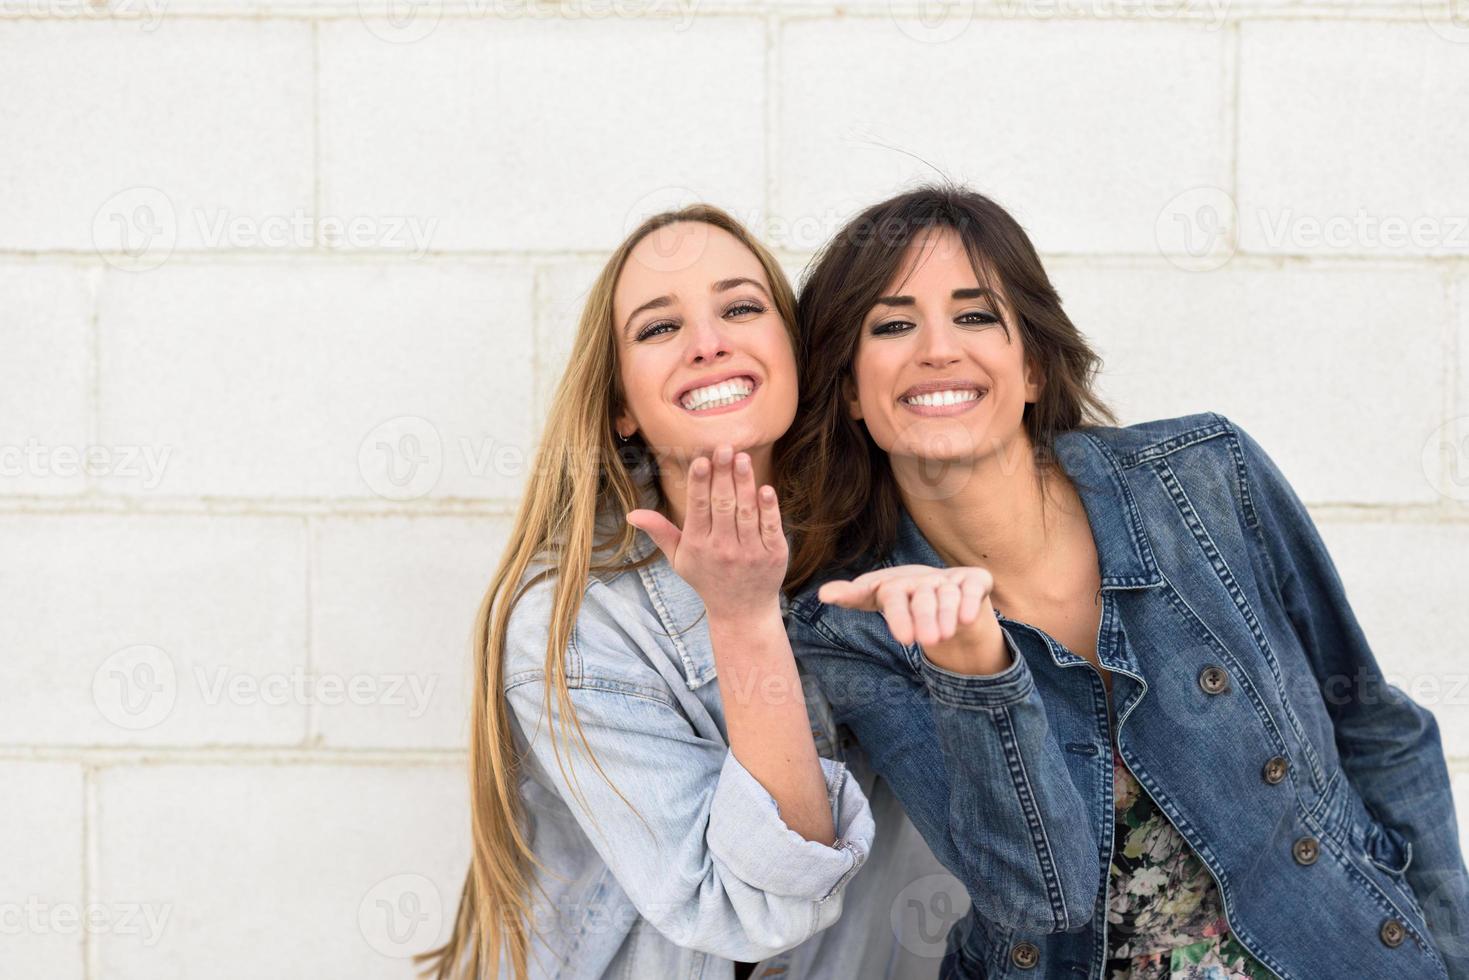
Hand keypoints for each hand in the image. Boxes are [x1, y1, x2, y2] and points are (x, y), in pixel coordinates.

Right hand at [626, 445, 786, 621]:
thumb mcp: (679, 559)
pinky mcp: (773, 555)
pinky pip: (771, 527)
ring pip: (746, 511)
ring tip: (743, 458)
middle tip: (725, 447)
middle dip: (723, 475)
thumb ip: (660, 532)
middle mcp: (722, 549)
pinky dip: (768, 508)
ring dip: (745, 483)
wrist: (742, 612)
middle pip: (722, 505)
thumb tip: (631, 514)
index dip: (700, 483)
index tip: (701, 460)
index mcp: (698, 546)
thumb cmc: (707, 579)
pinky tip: (765, 488)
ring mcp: (750, 552)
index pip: (698, 509)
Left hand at [818, 564, 1009, 674]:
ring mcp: (948, 579)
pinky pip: (971, 588)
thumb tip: (822, 593)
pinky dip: (968, 602)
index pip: (880, 591)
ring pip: (944, 595)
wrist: (949, 592)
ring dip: (942, 614)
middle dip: (918, 616)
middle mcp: (920, 579)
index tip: (844, 597)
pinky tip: (963, 619)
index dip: (863, 594)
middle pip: (916, 596)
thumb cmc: (906, 599)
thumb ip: (853, 596)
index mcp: (893, 583)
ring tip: (938, 637)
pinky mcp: (973, 580)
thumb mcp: (878, 598)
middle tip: (919, 641)